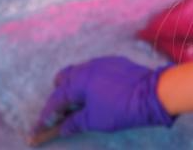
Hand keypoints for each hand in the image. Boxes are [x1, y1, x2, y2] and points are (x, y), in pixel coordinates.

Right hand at [34, 56, 175, 137]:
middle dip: (58, 96)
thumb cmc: (121, 108)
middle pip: (64, 79)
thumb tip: (62, 127)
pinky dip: (89, 82)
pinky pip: (94, 70)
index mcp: (79, 80)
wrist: (153, 93)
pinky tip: (95, 94)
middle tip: (59, 114)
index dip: (47, 116)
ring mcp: (102, 62)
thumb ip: (75, 122)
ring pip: (80, 72)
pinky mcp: (115, 62)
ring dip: (74, 87)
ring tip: (77, 104)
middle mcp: (88, 67)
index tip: (39, 129)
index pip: (57, 99)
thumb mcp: (94, 120)